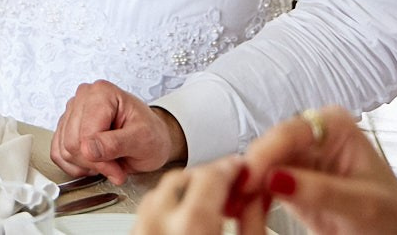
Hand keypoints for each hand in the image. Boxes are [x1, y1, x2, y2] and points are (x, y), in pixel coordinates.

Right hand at [51, 80, 184, 182]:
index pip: (85, 135)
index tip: (117, 170)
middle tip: (115, 168)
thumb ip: (115, 144)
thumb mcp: (143, 140)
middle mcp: (83, 97)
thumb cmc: (152, 135)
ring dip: (85, 165)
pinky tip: (93, 164)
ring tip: (107, 163)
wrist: (153, 138)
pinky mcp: (66, 126)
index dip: (101, 160)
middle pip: (71, 143)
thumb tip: (88, 149)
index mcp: (102, 93)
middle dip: (94, 163)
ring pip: (63, 150)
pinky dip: (74, 165)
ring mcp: (73, 110)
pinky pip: (58, 153)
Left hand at [135, 158, 269, 234]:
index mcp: (189, 227)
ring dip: (184, 191)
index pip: (209, 176)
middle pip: (180, 179)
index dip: (229, 167)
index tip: (241, 167)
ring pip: (159, 193)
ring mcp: (140, 232)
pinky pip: (147, 213)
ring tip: (208, 204)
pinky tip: (186, 221)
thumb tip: (257, 197)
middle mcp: (157, 226)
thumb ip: (253, 222)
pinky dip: (167, 209)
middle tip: (228, 184)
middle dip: (206, 177)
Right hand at [238, 107, 396, 234]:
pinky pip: (261, 189)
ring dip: (245, 189)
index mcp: (334, 126)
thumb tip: (276, 177)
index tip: (248, 178)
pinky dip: (250, 201)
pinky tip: (242, 212)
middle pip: (268, 148)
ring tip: (232, 208)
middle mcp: (313, 137)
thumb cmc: (396, 218)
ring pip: (259, 169)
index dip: (264, 154)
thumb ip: (321, 190)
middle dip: (249, 172)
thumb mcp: (363, 204)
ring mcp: (300, 162)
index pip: (289, 132)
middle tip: (232, 197)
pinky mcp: (290, 187)